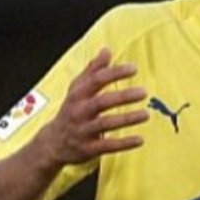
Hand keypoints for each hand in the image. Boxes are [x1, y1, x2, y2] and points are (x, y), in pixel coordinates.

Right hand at [40, 47, 148, 165]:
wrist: (53, 143)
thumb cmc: (70, 111)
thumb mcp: (76, 89)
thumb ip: (92, 70)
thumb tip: (107, 50)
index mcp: (77, 95)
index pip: (96, 80)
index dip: (115, 73)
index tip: (134, 68)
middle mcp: (79, 112)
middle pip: (102, 102)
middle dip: (123, 96)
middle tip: (143, 92)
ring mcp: (83, 131)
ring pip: (106, 124)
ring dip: (127, 119)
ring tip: (146, 115)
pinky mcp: (88, 148)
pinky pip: (107, 145)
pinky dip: (124, 143)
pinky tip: (140, 140)